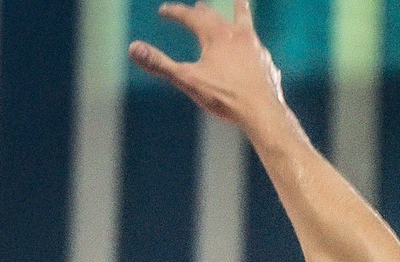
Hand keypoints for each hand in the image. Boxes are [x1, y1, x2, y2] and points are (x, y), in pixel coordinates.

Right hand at [129, 2, 283, 129]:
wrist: (262, 112)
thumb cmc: (225, 97)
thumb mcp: (187, 81)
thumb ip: (160, 64)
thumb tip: (133, 48)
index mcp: (215, 34)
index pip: (190, 16)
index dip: (174, 12)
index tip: (163, 11)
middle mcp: (237, 34)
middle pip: (217, 15)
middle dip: (203, 11)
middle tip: (197, 7)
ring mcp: (255, 47)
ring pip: (244, 22)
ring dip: (237, 11)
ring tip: (238, 2)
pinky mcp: (267, 62)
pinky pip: (257, 48)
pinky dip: (251, 45)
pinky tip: (253, 52)